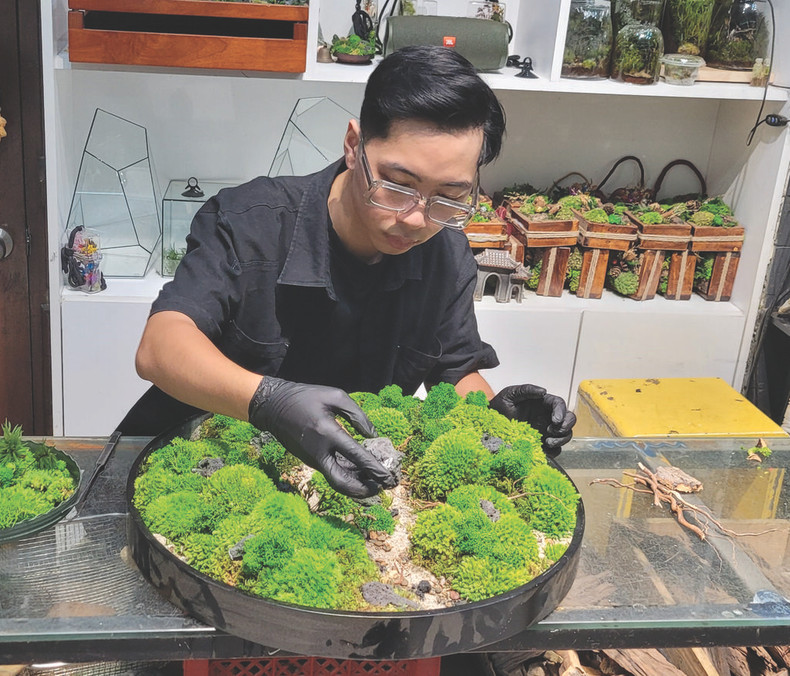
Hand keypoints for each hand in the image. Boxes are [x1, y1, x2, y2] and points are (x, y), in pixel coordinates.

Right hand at [248, 376, 396, 497]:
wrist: (273, 406)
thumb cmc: (306, 397)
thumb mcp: (335, 396)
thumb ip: (357, 414)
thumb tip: (372, 435)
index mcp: (327, 433)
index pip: (355, 456)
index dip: (374, 468)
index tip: (388, 476)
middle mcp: (319, 452)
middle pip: (342, 483)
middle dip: (363, 490)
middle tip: (381, 488)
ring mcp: (312, 459)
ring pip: (337, 481)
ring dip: (357, 485)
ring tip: (376, 482)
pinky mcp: (309, 461)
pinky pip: (331, 473)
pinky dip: (347, 476)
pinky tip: (361, 473)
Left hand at [489, 384, 575, 455]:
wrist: (488, 426)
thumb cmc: (499, 407)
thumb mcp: (510, 394)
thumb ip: (526, 390)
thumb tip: (543, 391)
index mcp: (542, 402)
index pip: (559, 404)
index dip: (561, 411)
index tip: (554, 420)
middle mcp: (547, 416)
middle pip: (569, 419)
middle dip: (566, 426)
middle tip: (553, 431)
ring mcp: (546, 431)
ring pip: (565, 435)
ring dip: (561, 439)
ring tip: (546, 442)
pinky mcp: (541, 444)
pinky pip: (555, 449)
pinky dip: (554, 451)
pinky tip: (543, 449)